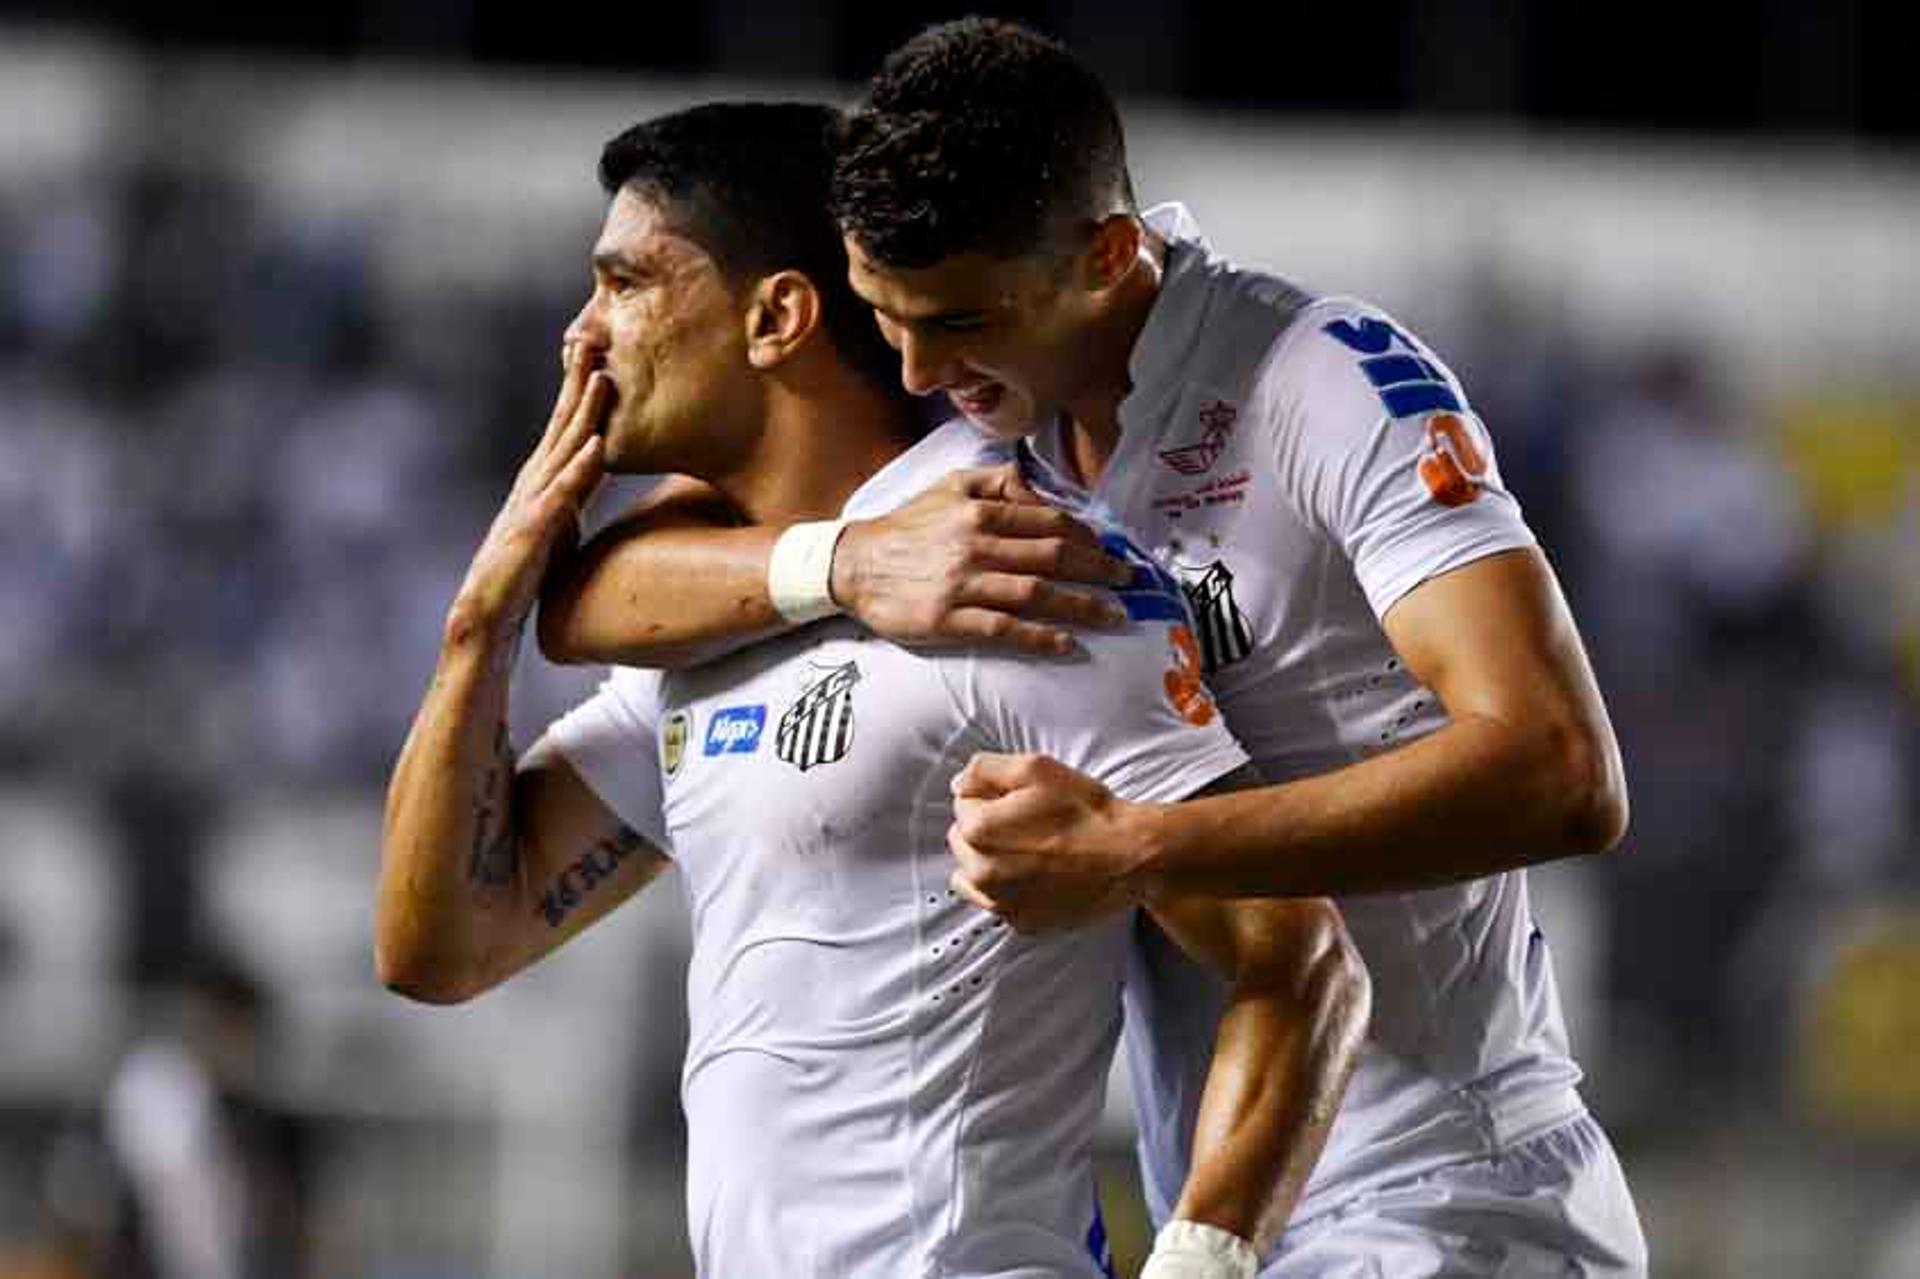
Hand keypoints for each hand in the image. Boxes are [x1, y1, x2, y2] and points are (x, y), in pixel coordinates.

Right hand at [447, 346, 609, 650]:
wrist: (485, 618)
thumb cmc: (522, 576)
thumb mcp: (557, 524)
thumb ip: (574, 493)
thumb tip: (597, 467)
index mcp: (542, 482)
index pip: (567, 428)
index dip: (583, 390)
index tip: (601, 350)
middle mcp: (533, 485)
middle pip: (561, 425)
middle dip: (578, 380)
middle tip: (595, 335)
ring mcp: (530, 506)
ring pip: (561, 451)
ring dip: (582, 414)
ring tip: (602, 377)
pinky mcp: (531, 534)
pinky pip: (559, 497)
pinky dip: (579, 471)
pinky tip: (596, 446)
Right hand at [831, 463, 1132, 654]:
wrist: (852, 565)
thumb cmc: (906, 526)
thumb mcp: (949, 486)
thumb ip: (997, 482)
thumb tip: (1040, 488)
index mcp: (980, 512)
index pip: (1050, 521)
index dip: (1090, 536)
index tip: (1112, 549)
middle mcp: (977, 546)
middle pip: (1054, 557)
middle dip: (1099, 570)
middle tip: (1129, 582)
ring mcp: (963, 585)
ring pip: (1036, 593)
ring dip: (1082, 606)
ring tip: (1114, 616)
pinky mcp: (948, 620)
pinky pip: (1004, 629)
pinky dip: (1040, 636)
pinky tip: (1067, 644)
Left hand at [947, 752, 1149, 930]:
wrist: (1128, 857)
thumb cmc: (1086, 813)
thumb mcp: (1034, 768)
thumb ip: (984, 769)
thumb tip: (960, 783)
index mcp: (978, 830)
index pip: (963, 802)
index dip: (992, 795)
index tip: (1020, 800)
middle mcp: (981, 872)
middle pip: (964, 839)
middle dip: (987, 828)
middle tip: (1028, 822)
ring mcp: (1000, 901)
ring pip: (974, 873)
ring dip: (991, 860)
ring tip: (1030, 849)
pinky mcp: (1021, 921)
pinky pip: (997, 901)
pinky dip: (1008, 888)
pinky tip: (1036, 874)